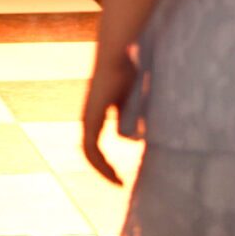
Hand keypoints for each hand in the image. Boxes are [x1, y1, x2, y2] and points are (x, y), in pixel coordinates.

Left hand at [81, 51, 135, 184]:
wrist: (119, 53)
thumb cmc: (132, 67)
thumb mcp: (137, 96)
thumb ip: (137, 113)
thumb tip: (146, 132)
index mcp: (99, 111)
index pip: (96, 143)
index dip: (106, 160)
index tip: (120, 173)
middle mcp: (89, 115)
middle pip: (91, 151)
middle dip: (104, 168)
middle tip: (119, 182)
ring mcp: (88, 116)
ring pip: (89, 152)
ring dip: (102, 169)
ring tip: (117, 181)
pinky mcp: (91, 116)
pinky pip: (90, 147)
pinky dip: (99, 163)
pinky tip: (112, 171)